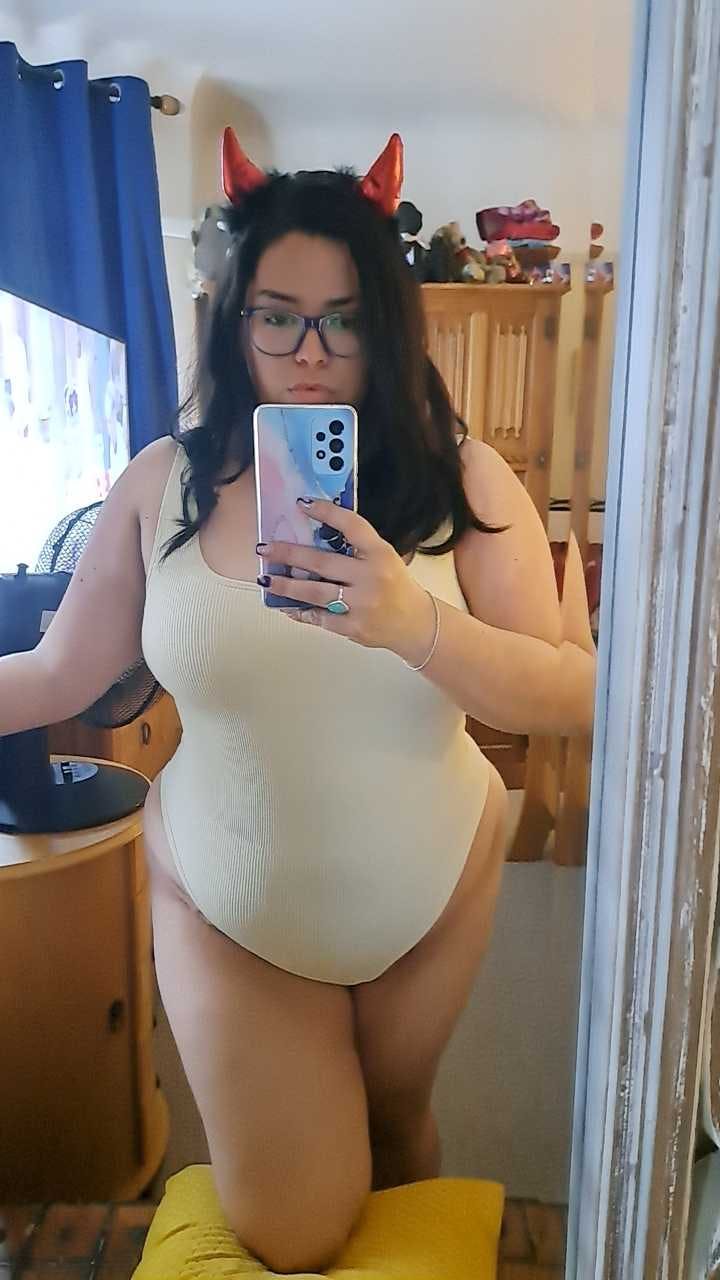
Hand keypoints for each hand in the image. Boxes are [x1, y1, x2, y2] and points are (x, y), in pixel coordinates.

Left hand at [257, 498, 437, 662]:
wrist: (415, 625)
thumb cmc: (395, 586)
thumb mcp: (385, 558)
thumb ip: (357, 548)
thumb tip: (313, 534)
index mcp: (381, 554)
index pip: (352, 526)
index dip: (326, 512)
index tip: (301, 504)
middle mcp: (372, 577)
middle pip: (322, 562)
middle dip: (289, 554)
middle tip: (266, 548)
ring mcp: (362, 605)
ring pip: (315, 593)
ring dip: (286, 586)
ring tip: (267, 579)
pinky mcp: (353, 628)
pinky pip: (319, 618)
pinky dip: (300, 611)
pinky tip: (285, 605)